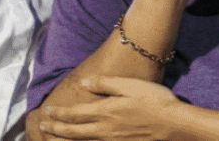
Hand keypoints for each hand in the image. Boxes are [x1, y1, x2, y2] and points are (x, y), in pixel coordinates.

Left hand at [35, 76, 180, 140]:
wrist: (175, 124)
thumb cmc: (155, 101)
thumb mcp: (130, 85)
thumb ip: (106, 84)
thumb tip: (85, 83)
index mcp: (105, 111)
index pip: (75, 114)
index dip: (59, 113)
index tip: (47, 111)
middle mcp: (105, 130)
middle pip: (74, 132)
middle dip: (56, 130)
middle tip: (43, 127)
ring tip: (54, 140)